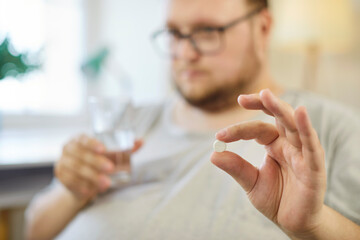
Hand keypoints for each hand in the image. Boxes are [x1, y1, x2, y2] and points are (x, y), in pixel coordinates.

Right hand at [55, 134, 142, 203]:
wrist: (81, 180)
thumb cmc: (97, 162)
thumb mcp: (111, 155)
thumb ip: (125, 148)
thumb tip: (141, 142)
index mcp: (80, 139)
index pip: (84, 138)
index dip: (92, 143)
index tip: (103, 149)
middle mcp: (68, 148)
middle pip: (80, 154)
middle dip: (96, 162)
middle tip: (111, 169)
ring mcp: (62, 161)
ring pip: (76, 168)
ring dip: (91, 176)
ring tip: (106, 183)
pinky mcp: (60, 175)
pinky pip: (69, 180)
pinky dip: (81, 185)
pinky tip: (90, 190)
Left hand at [211, 89, 326, 237]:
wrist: (293, 222)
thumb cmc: (276, 199)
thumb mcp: (251, 182)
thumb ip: (236, 168)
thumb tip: (213, 154)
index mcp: (275, 145)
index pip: (257, 129)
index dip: (238, 130)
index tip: (219, 136)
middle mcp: (289, 144)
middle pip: (278, 117)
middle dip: (262, 104)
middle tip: (241, 99)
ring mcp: (303, 153)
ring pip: (293, 125)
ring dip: (280, 109)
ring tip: (265, 94)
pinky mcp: (314, 167)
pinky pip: (311, 145)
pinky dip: (306, 128)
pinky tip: (300, 113)